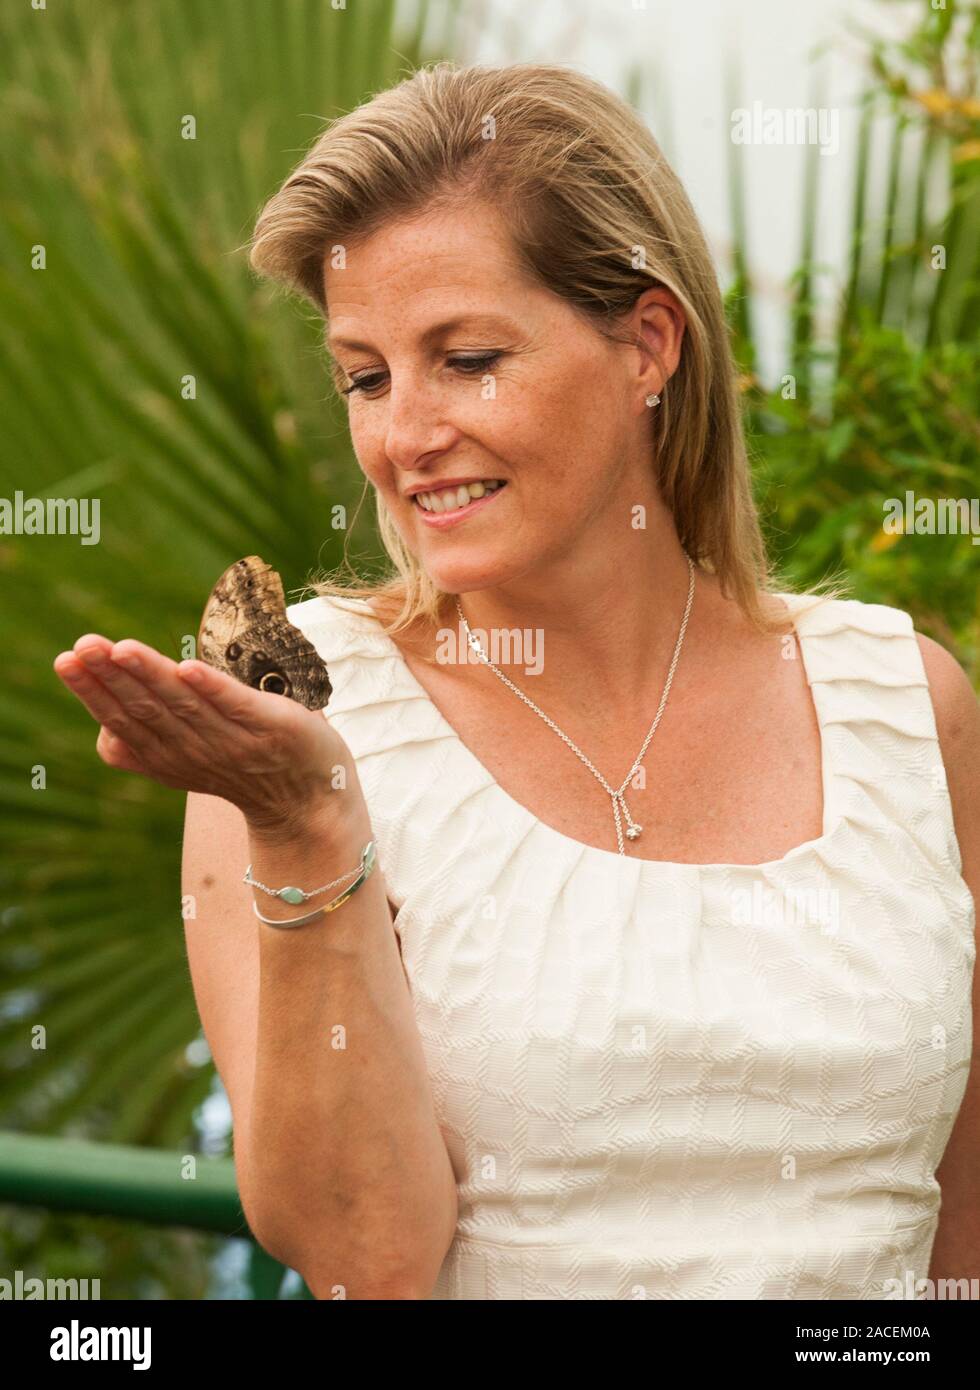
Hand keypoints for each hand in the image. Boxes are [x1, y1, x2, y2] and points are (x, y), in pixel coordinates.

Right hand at [53, 634, 358, 834]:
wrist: (313, 801)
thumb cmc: (245, 765)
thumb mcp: (189, 758)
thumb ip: (151, 741)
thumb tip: (104, 730)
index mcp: (170, 756)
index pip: (122, 722)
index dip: (93, 693)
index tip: (67, 659)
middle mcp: (196, 751)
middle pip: (146, 710)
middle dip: (110, 677)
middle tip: (81, 646)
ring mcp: (236, 742)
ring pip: (184, 705)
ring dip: (151, 675)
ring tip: (121, 648)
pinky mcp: (275, 729)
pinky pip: (239, 707)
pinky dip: (213, 690)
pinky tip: (188, 669)